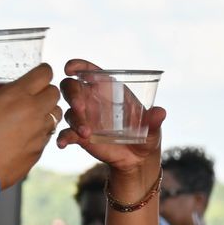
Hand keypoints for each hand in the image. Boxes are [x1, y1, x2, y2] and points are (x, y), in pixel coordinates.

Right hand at [0, 65, 60, 187]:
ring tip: (30, 115)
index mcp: (16, 96)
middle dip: (46, 91)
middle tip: (32, 95)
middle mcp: (33, 112)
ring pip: (56, 115)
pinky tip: (25, 135)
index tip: (36, 74)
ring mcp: (39, 132)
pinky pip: (48, 136)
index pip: (44, 73)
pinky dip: (41, 132)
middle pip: (55, 93)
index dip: (42, 71)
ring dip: (47, 112)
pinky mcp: (39, 151)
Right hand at [55, 58, 165, 178]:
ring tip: (86, 132)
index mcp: (109, 89)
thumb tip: (161, 112)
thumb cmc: (146, 134)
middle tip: (81, 106)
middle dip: (73, 94)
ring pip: (70, 111)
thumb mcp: (152, 127)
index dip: (79, 65)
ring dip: (75, 119)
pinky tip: (63, 143)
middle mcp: (93, 100)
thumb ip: (154, 119)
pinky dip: (63, 137)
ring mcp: (85, 118)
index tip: (70, 68)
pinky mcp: (80, 136)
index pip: (90, 71)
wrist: (138, 158)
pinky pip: (66, 133)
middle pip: (71, 87)